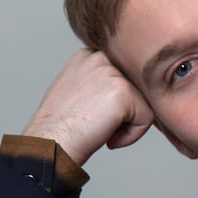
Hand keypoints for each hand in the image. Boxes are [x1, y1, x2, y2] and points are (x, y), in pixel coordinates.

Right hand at [21, 48, 155, 166]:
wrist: (51, 142)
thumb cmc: (60, 127)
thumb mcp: (77, 91)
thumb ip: (100, 84)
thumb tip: (125, 92)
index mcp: (89, 55)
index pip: (123, 79)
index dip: (114, 104)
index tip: (92, 116)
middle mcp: (101, 57)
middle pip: (135, 90)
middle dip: (121, 113)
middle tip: (95, 123)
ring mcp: (112, 72)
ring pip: (142, 103)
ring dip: (125, 125)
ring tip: (99, 129)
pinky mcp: (123, 90)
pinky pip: (146, 119)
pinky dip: (131, 135)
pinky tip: (107, 136)